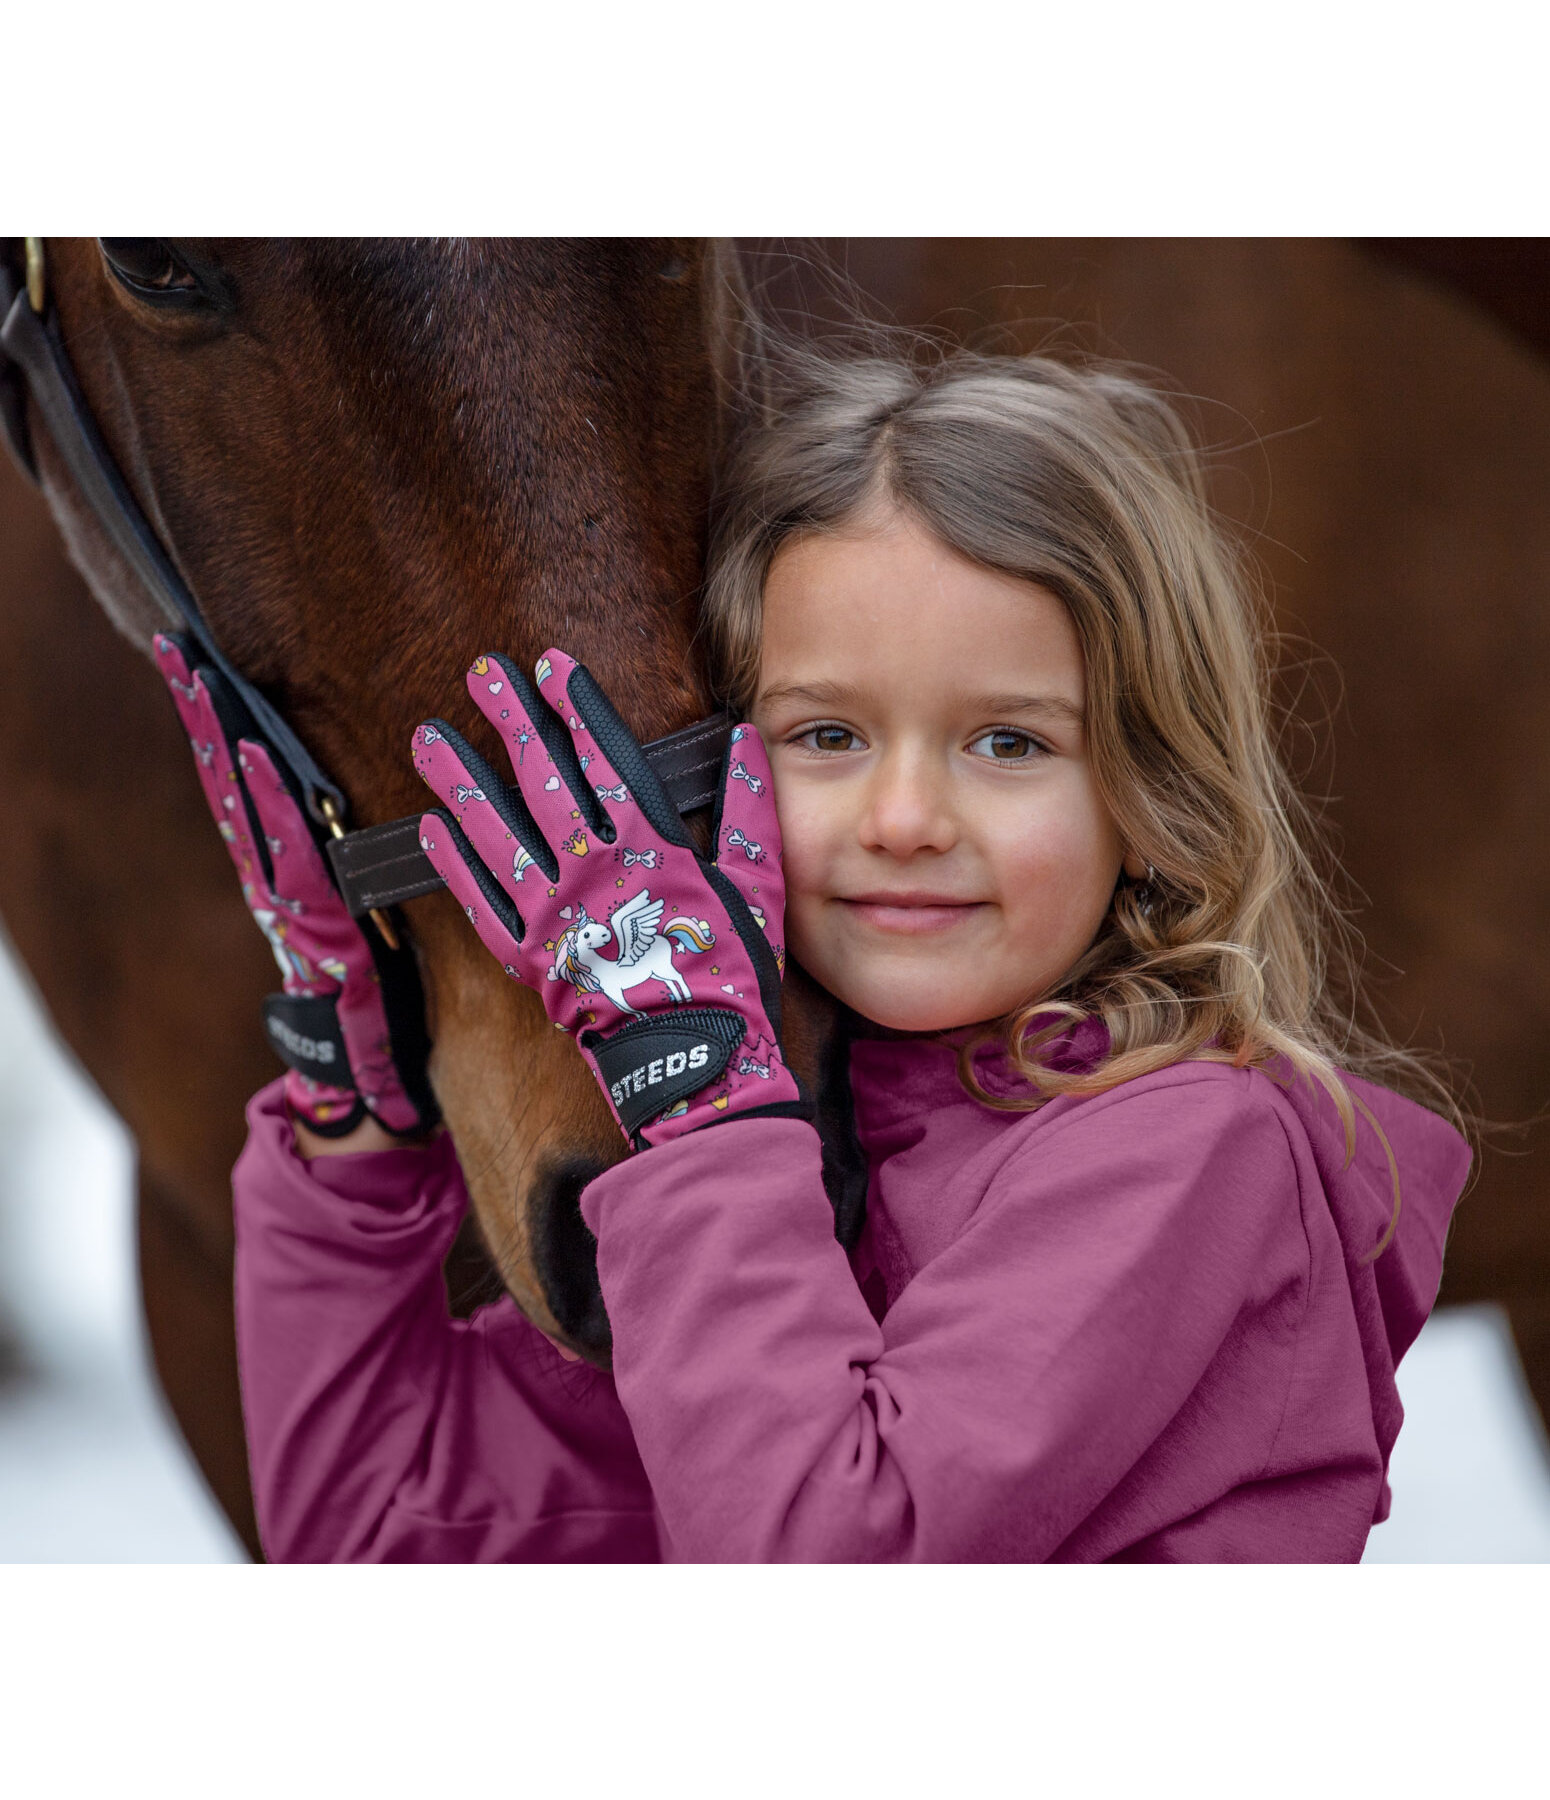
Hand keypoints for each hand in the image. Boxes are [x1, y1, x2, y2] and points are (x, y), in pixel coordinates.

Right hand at [155, 633, 437, 1138]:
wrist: (369, 1065)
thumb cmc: (374, 985)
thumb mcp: (360, 907)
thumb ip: (345, 859)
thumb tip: (348, 803)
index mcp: (285, 868)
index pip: (246, 782)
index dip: (222, 725)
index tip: (199, 664)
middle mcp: (275, 874)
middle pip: (230, 780)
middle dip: (204, 715)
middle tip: (177, 647)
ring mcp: (285, 894)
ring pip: (245, 805)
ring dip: (222, 739)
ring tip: (200, 675)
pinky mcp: (308, 916)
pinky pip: (286, 847)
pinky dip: (269, 800)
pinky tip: (261, 750)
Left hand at [412, 647, 803, 1147]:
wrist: (694, 1060)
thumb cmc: (731, 972)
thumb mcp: (759, 888)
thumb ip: (748, 812)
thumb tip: (744, 743)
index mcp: (649, 846)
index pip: (605, 759)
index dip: (576, 708)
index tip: (551, 667)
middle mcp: (592, 870)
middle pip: (543, 780)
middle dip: (512, 719)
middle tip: (482, 674)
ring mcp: (553, 914)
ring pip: (496, 833)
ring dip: (461, 781)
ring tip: (429, 738)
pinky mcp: (529, 957)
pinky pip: (480, 905)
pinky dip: (453, 866)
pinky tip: (429, 828)